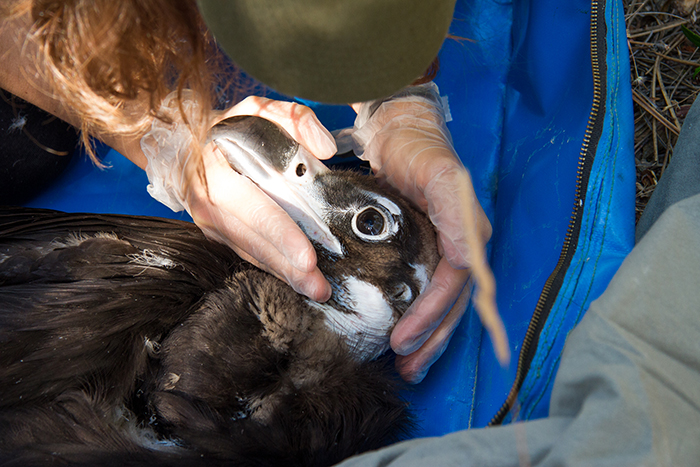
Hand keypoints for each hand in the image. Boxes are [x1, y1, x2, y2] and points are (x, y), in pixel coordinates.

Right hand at [142, 95, 336, 301]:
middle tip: (318, 287)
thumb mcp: (256, 109)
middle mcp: (208, 204)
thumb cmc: (227, 127)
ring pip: (250, 254)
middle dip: (287, 267)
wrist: (184, 141)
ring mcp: (210, 224)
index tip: (307, 256)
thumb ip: (294, 119)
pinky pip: (248, 254)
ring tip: (314, 289)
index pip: (250, 208)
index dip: (279, 233)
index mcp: (215, 172)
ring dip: (283, 274)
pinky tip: (296, 280)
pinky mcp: (219, 235)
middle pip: (252, 242)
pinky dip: (273, 269)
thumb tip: (325, 149)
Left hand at [351, 83, 509, 382]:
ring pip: (442, 302)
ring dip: (428, 336)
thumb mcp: (439, 173)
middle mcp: (461, 245)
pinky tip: (404, 331)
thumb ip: (457, 212)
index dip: (433, 317)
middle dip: (432, 339)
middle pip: (451, 304)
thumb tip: (469, 261)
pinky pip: (427, 288)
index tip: (405, 341)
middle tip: (407, 368)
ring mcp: (444, 246)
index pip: (454, 286)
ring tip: (407, 363)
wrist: (399, 128)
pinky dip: (418, 313)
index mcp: (468, 233)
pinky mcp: (426, 246)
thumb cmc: (418, 148)